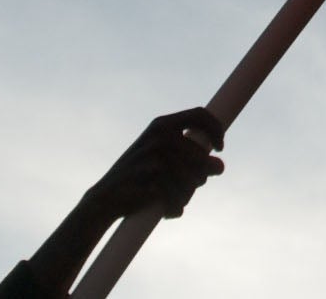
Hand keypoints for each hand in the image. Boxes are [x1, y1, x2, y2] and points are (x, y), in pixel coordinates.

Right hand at [82, 107, 226, 222]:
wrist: (105, 199)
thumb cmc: (141, 178)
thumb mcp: (165, 161)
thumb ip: (193, 160)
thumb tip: (220, 167)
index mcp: (162, 124)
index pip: (200, 115)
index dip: (216, 129)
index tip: (220, 148)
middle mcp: (158, 135)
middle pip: (201, 156)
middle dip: (201, 177)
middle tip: (193, 186)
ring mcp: (153, 155)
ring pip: (193, 179)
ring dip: (187, 195)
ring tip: (178, 201)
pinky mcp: (149, 179)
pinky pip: (178, 197)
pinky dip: (175, 208)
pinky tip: (169, 211)